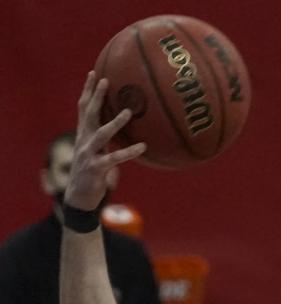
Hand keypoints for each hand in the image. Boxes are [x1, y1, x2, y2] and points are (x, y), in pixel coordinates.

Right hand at [64, 71, 145, 211]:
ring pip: (102, 134)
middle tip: (106, 81)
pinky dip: (129, 152)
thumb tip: (123, 126)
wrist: (79, 196)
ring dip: (115, 123)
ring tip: (129, 112)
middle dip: (96, 96)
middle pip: (88, 114)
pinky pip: (114, 159)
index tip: (93, 73)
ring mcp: (88, 154)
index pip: (83, 107)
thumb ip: (106, 138)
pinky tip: (143, 147)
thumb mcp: (98, 151)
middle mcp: (83, 140)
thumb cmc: (93, 171)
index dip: (87, 91)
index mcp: (84, 134)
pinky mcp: (96, 168)